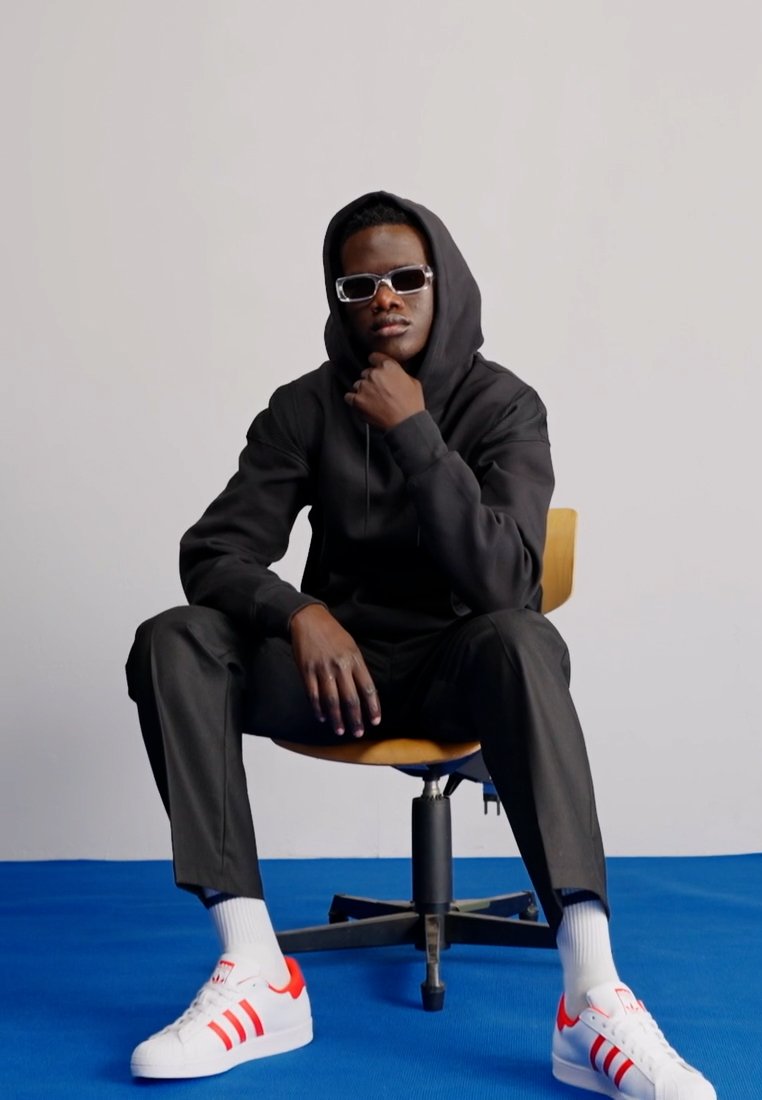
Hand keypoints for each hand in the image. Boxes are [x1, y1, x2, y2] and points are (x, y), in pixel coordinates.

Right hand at [289, 605, 380, 736]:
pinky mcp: (307, 671)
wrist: (308, 619)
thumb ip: (357, 668)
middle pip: (350, 699)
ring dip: (337, 719)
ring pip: (332, 701)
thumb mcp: (351, 646)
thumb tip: (363, 692)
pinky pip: (313, 695)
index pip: (367, 688)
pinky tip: (322, 718)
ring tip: (340, 730)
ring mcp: (323, 669)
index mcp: (355, 660)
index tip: (375, 721)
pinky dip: (318, 709)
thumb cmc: (333, 633)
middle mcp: (340, 666)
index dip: (372, 707)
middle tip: (358, 732)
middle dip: (355, 719)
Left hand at [344, 353, 424, 430]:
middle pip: (366, 373)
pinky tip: (363, 405)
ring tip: (373, 401)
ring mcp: (364, 387)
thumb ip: (399, 373)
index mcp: (388, 366)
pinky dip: (353, 400)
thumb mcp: (413, 382)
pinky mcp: (357, 400)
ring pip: (357, 384)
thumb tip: (394, 374)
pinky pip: (349, 397)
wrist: (405, 422)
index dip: (375, 363)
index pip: (374, 357)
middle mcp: (374, 374)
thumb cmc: (411, 404)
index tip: (375, 368)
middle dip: (371, 381)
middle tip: (379, 391)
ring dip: (363, 391)